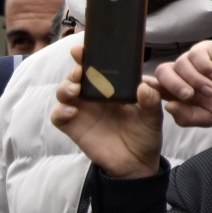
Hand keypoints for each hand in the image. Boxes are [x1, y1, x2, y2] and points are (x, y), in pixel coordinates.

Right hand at [51, 42, 162, 179]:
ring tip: (75, 90)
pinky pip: (58, 115)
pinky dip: (60, 111)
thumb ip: (150, 102)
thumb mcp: (153, 118)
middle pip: (76, 76)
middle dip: (75, 69)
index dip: (88, 56)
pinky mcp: (73, 127)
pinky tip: (71, 111)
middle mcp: (94, 96)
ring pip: (64, 92)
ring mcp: (82, 111)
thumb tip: (144, 86)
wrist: (136, 163)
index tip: (84, 49)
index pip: (97, 67)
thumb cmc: (145, 136)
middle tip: (81, 71)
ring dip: (65, 87)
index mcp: (112, 88)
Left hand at [152, 40, 211, 126]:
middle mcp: (181, 74)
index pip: (155, 86)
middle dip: (174, 85)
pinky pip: (196, 54)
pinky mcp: (205, 49)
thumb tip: (168, 107)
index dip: (146, 86)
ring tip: (210, 89)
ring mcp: (193, 60)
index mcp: (176, 91)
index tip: (144, 88)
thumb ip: (185, 117)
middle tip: (189, 95)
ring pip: (180, 64)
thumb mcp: (205, 118)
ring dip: (194, 79)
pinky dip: (204, 67)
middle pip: (163, 72)